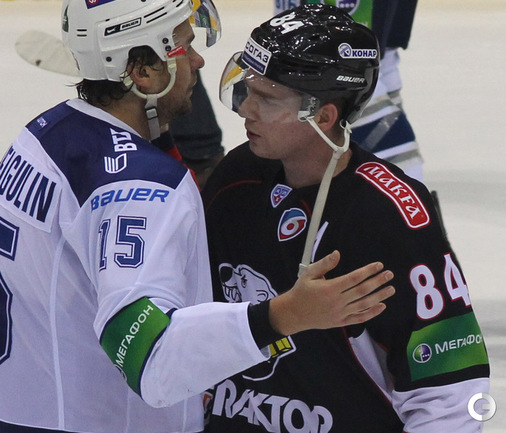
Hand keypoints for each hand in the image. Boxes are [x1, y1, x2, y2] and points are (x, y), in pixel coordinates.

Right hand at [269, 251, 394, 335]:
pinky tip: (382, 306)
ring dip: (379, 296)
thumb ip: (325, 263)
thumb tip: (338, 253)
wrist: (294, 313)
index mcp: (330, 288)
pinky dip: (372, 312)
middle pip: (362, 290)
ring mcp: (340, 313)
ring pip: (364, 304)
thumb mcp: (309, 273)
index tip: (378, 265)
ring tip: (390, 289)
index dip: (368, 271)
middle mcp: (337, 301)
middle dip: (378, 282)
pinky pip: (359, 318)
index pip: (354, 278)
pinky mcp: (340, 322)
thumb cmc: (301, 291)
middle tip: (389, 275)